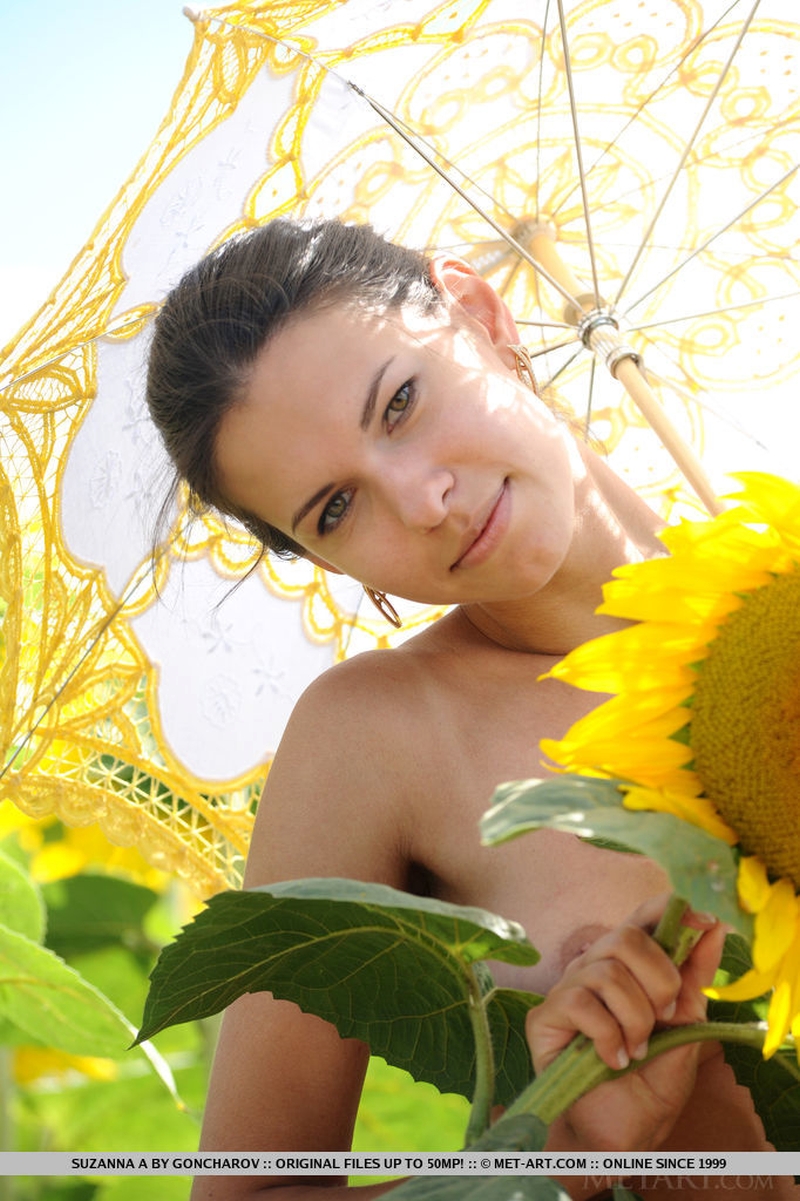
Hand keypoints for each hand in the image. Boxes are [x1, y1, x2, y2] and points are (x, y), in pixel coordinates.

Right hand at [526, 895, 725, 1150]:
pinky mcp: (545, 1017)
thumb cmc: (652, 1081)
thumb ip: (694, 976)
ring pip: (606, 972)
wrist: (624, 1131)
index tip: (702, 923)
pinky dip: (608, 1036)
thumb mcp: (686, 1024)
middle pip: (625, 936)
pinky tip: (613, 1060)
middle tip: (663, 1020)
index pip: (641, 916)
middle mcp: (594, 968)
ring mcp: (566, 989)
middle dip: (658, 980)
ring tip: (637, 1051)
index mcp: (628, 966)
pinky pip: (580, 1002)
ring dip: (635, 1019)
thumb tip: (715, 926)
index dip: (668, 911)